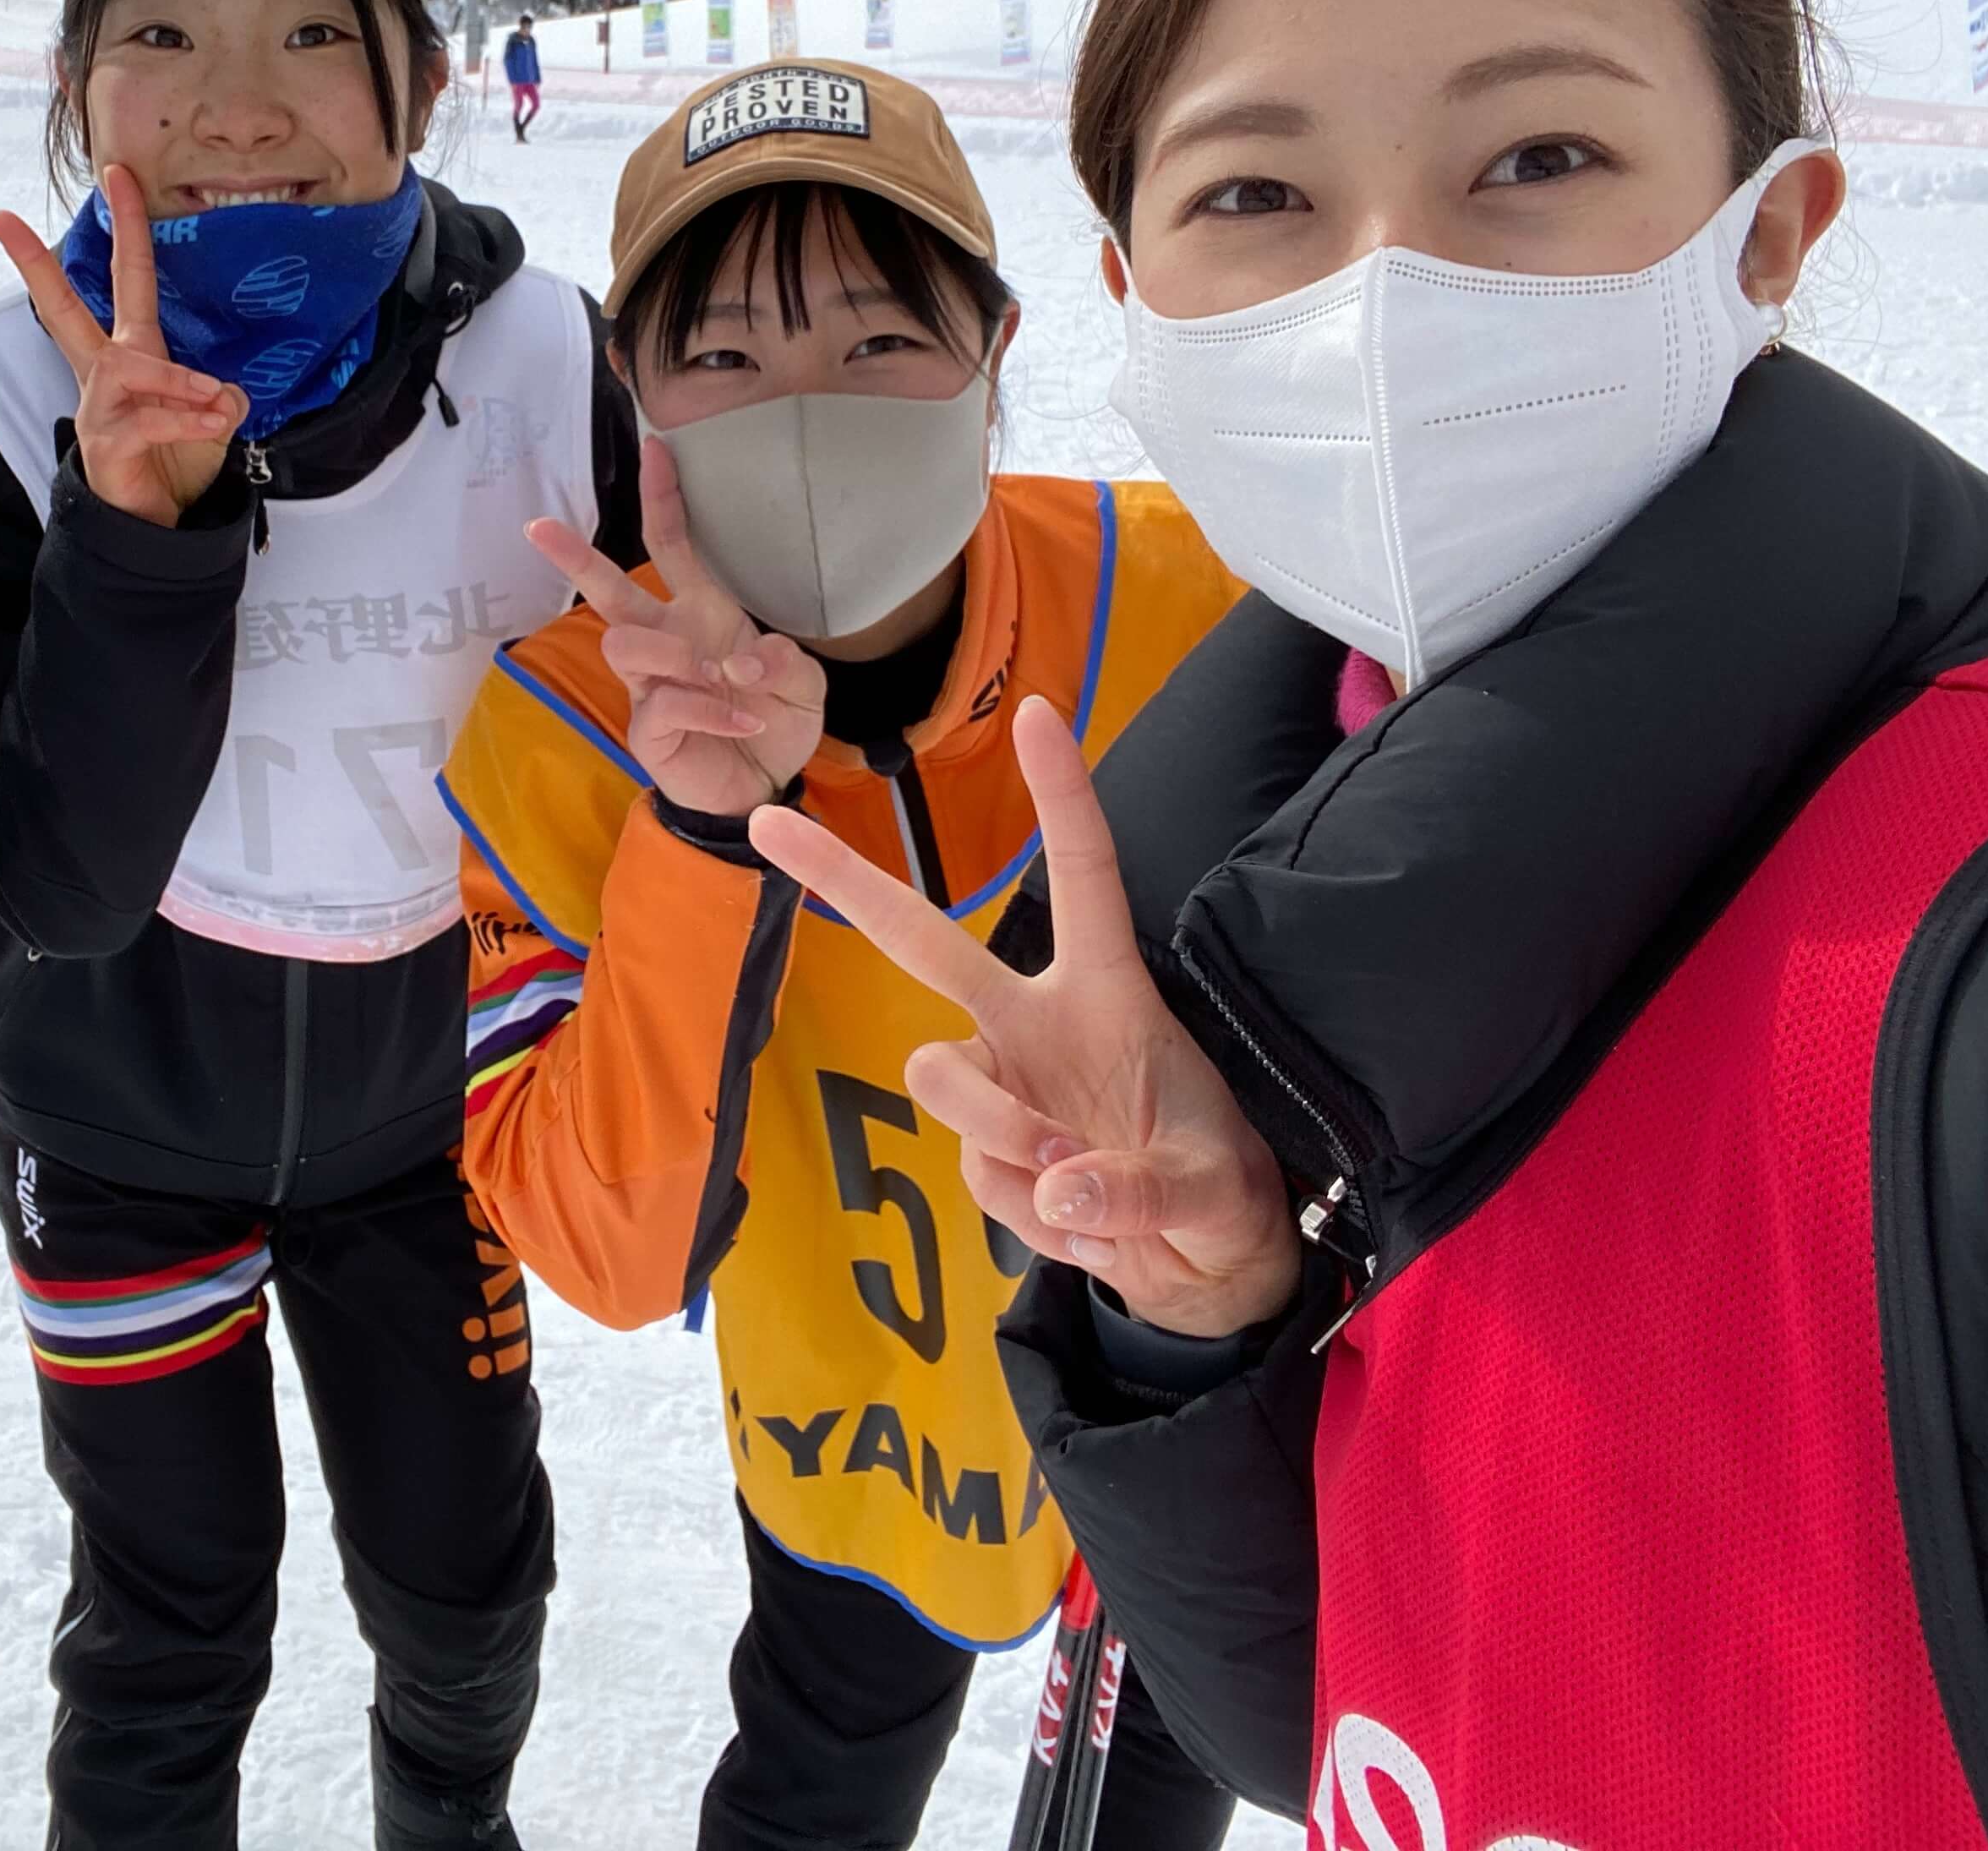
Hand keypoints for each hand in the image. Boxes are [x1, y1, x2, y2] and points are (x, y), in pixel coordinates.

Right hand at [0, 163, 245, 526]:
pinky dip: (186, 417)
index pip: (125, 277)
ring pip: (133, 367)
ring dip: (180, 381)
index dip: (124, 225)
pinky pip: (149, 415)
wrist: (155, 523)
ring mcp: (98, 404)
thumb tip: (226, 393)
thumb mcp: (212, 418)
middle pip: (60, 306)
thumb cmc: (175, 460)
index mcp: (130, 351)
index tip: (116, 173)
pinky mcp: (104, 440)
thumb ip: (221, 396)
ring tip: (217, 402)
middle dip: (32, 261)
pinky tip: (212, 423)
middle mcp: (105, 371)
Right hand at [527, 436, 823, 817]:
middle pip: (609, 591)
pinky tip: (744, 722)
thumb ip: (786, 662)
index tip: (657, 446)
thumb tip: (745, 658)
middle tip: (539, 526)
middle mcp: (665, 642)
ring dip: (675, 653)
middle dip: (575, 557)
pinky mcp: (649, 729)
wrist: (764, 788)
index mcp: (699, 614)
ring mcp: (650, 687)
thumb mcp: (802, 684)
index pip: (672, 545)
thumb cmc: (773, 722)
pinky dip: (713, 710)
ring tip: (719, 678)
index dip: (664, 498)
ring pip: (626, 643)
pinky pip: (667, 704)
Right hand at [749, 696, 1300, 1338]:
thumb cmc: (1218, 1196)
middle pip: (926, 940)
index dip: (1061, 796)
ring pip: (939, 1078)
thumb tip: (1056, 1184)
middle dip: (845, 879)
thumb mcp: (1214, 1195)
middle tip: (769, 824)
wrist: (1201, 1273)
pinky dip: (1026, 1211)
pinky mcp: (979, 1153)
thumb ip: (1141, 1191)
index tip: (1038, 715)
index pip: (1085, 877)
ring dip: (1001, 1134)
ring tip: (1078, 1189)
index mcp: (1107, 993)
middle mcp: (1034, 1021)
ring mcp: (998, 1083)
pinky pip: (971, 1175)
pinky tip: (1074, 1225)